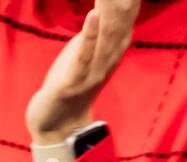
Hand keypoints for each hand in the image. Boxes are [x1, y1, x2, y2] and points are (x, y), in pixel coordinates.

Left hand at [25, 0, 138, 143]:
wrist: (58, 124)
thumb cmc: (71, 84)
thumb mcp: (87, 53)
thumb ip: (97, 33)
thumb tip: (102, 9)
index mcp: (113, 51)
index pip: (128, 16)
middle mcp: (108, 59)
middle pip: (122, 23)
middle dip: (126, 0)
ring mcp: (93, 71)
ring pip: (107, 36)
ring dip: (112, 10)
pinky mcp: (74, 81)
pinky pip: (85, 55)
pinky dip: (90, 34)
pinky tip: (93, 14)